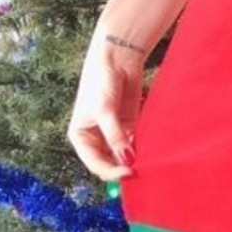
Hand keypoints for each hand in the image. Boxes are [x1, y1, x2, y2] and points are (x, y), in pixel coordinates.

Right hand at [67, 32, 144, 181]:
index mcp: (80, 137)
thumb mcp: (105, 111)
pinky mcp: (129, 128)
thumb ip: (115, 136)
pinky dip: (142, 151)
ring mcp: (113, 135)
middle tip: (140, 172)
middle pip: (109, 164)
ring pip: (123, 158)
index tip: (128, 171)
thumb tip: (127, 160)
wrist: (117, 59)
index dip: (111, 172)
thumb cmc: (101, 82)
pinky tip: (151, 153)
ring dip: (134, 162)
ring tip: (148, 164)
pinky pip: (135, 146)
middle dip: (123, 169)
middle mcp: (95, 139)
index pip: (95, 164)